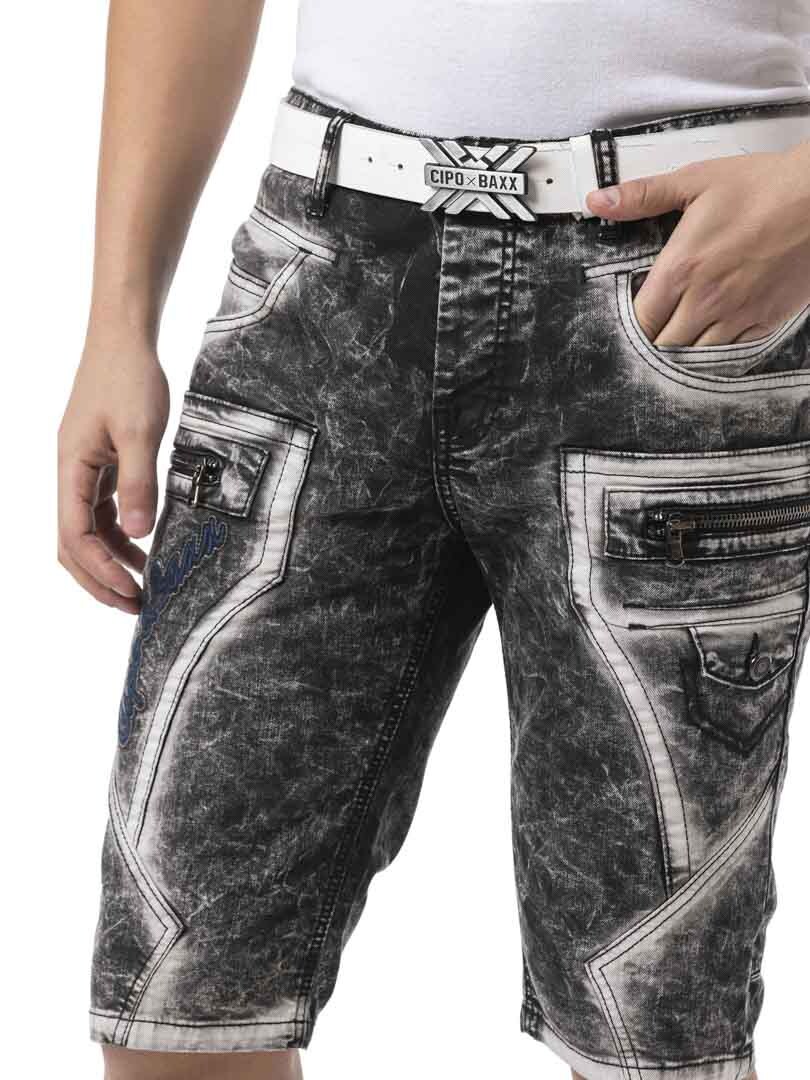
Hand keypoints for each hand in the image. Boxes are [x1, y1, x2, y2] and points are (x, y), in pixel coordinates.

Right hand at [58, 333, 169, 612]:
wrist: (123, 339)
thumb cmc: (130, 378)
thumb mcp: (141, 432)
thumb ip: (140, 482)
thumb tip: (140, 534)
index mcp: (71, 469)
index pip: (75, 537)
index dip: (99, 570)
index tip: (130, 593)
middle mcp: (70, 474)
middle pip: (74, 543)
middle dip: (100, 578)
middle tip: (135, 606)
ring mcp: (83, 469)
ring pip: (88, 530)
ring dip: (112, 561)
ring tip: (144, 585)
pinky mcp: (100, 463)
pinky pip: (103, 510)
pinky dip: (121, 535)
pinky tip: (145, 547)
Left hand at [585, 141, 809, 346]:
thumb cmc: (763, 187)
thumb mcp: (696, 182)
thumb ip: (643, 196)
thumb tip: (599, 201)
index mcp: (681, 268)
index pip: (640, 320)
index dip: (632, 326)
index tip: (632, 321)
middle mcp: (706, 300)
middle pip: (664, 346)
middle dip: (655, 343)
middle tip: (655, 334)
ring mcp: (737, 315)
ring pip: (696, 357)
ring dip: (685, 352)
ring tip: (681, 340)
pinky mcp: (765, 322)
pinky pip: (732, 354)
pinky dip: (719, 352)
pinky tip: (714, 340)